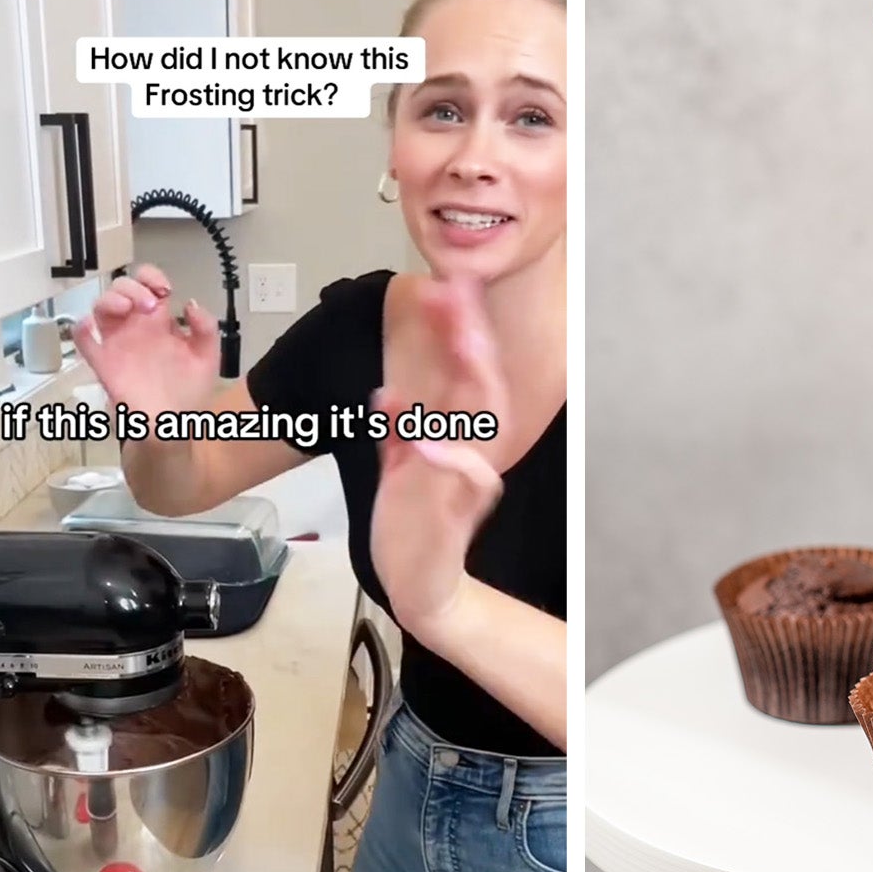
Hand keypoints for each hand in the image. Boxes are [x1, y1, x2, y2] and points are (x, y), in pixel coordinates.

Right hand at [72, 264, 219, 422]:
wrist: (175, 424)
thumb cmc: (189, 390)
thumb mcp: (207, 357)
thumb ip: (206, 329)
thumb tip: (189, 303)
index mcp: (160, 322)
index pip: (149, 286)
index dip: (151, 277)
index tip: (163, 289)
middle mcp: (136, 328)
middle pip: (121, 290)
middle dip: (132, 287)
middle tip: (150, 304)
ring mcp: (118, 344)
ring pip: (100, 308)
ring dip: (110, 300)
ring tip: (128, 309)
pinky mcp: (104, 364)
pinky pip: (84, 342)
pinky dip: (80, 331)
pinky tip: (89, 327)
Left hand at [368, 277, 507, 650]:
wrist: (421, 585)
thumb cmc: (415, 525)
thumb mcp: (399, 468)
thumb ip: (397, 429)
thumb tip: (389, 393)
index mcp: (454, 439)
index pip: (462, 375)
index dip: (456, 331)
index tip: (446, 286)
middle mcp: (468, 452)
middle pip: (480, 384)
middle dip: (468, 337)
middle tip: (456, 292)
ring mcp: (464, 481)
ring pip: (483, 422)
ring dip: (471, 380)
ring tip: (461, 341)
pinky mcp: (455, 514)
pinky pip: (466, 481)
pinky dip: (449, 458)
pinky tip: (425, 438)